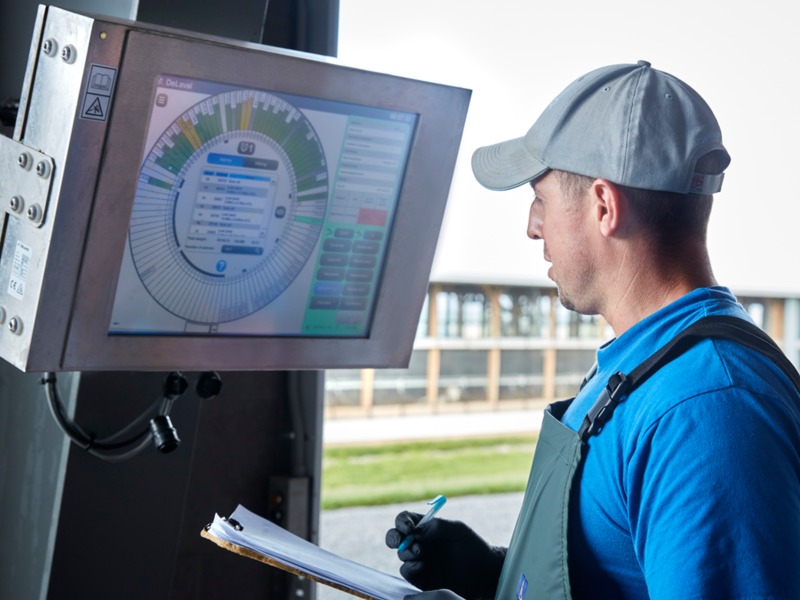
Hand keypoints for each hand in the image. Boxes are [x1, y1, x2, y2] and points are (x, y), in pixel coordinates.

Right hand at [386, 511, 505, 599]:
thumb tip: (416, 529)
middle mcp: (419, 542)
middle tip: (399, 539)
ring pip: (401, 554)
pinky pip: (406, 572)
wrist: (484, 574)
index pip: (406, 520)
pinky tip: (421, 565)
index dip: (402, 521)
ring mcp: (418, 561)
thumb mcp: (458, 530)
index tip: (408, 526)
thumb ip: (438, 526)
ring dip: (406, 551)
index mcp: (426, 527)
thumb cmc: (473, 548)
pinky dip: (410, 567)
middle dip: (393, 537)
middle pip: (395, 537)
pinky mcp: (420, 578)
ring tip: (420, 552)